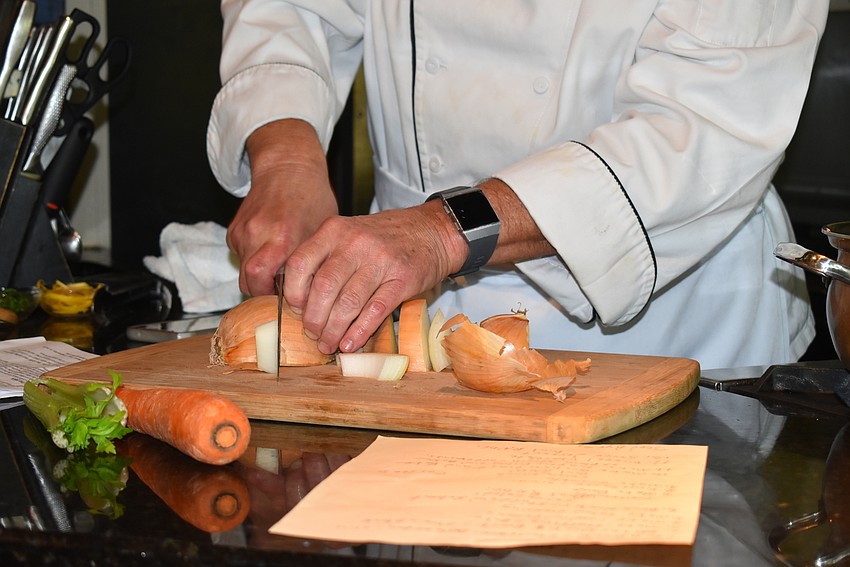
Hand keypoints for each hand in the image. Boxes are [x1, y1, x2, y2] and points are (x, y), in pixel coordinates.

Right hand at [226, 120, 337, 295]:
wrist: (288, 168)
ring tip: (280, 269)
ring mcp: (242, 231)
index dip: (274, 298)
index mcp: (282, 237)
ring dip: (259, 277)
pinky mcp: (233, 230)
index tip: (290, 300)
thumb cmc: (311, 198)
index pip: (262, 283)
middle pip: (248, 283)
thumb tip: (311, 296)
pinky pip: (241, 257)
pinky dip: (254, 261)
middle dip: (263, 293)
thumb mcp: (321, 233)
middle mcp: (257, 234)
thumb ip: (312, 264)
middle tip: (283, 292)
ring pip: (243, 271)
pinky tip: (271, 251)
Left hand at [284, 200, 467, 353]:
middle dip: (314, 319)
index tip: (297, 310)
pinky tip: (350, 344)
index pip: (300, 264)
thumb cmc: (385, 238)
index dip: (294, 293)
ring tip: (329, 344)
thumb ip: (325, 258)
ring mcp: (380, 261)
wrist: (433, 231)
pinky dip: (359, 332)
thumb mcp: (350, 234)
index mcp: (334, 230)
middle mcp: (355, 243)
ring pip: (348, 303)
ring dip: (334, 331)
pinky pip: (375, 311)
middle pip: (323, 288)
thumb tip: (302, 301)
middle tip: (313, 334)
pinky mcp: (402, 279)